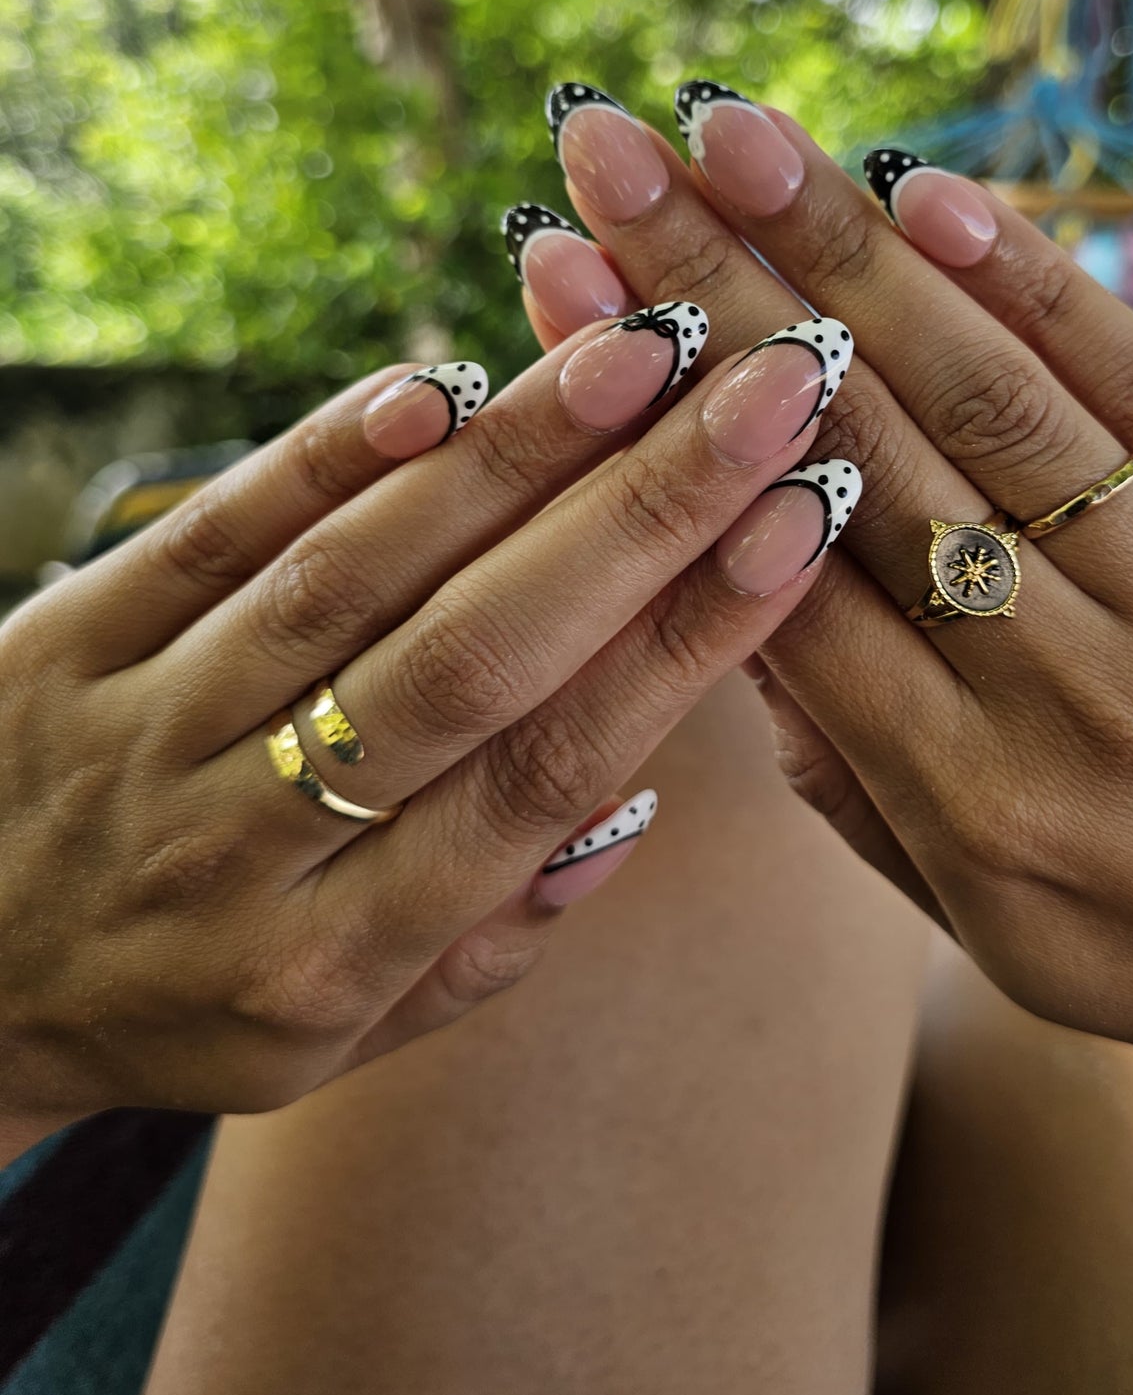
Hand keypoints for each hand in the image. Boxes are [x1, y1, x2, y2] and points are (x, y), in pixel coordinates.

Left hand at [0, 298, 854, 1144]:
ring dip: (512, 459)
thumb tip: (624, 809)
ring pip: (355, 578)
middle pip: (475, 662)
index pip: (548, 778)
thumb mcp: (333, 1042)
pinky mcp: (68, 641)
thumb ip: (486, 940)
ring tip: (642, 352)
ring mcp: (150, 732)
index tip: (798, 529)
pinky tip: (439, 384)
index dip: (684, 648)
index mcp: (339, 957)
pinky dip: (324, 455)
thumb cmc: (183, 1000)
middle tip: (767, 391)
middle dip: (640, 519)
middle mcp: (252, 847)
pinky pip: (211, 534)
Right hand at [518, 80, 1132, 1263]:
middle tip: (618, 155)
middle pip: (858, 461)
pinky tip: (931, 195)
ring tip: (737, 132)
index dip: (669, 426)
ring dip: (848, 252)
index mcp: (967, 806)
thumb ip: (851, 783)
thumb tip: (726, 613)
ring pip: (989, 405)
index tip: (582, 294)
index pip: (777, 582)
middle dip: (720, 290)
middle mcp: (1068, 703)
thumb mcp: (986, 925)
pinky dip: (1038, 282)